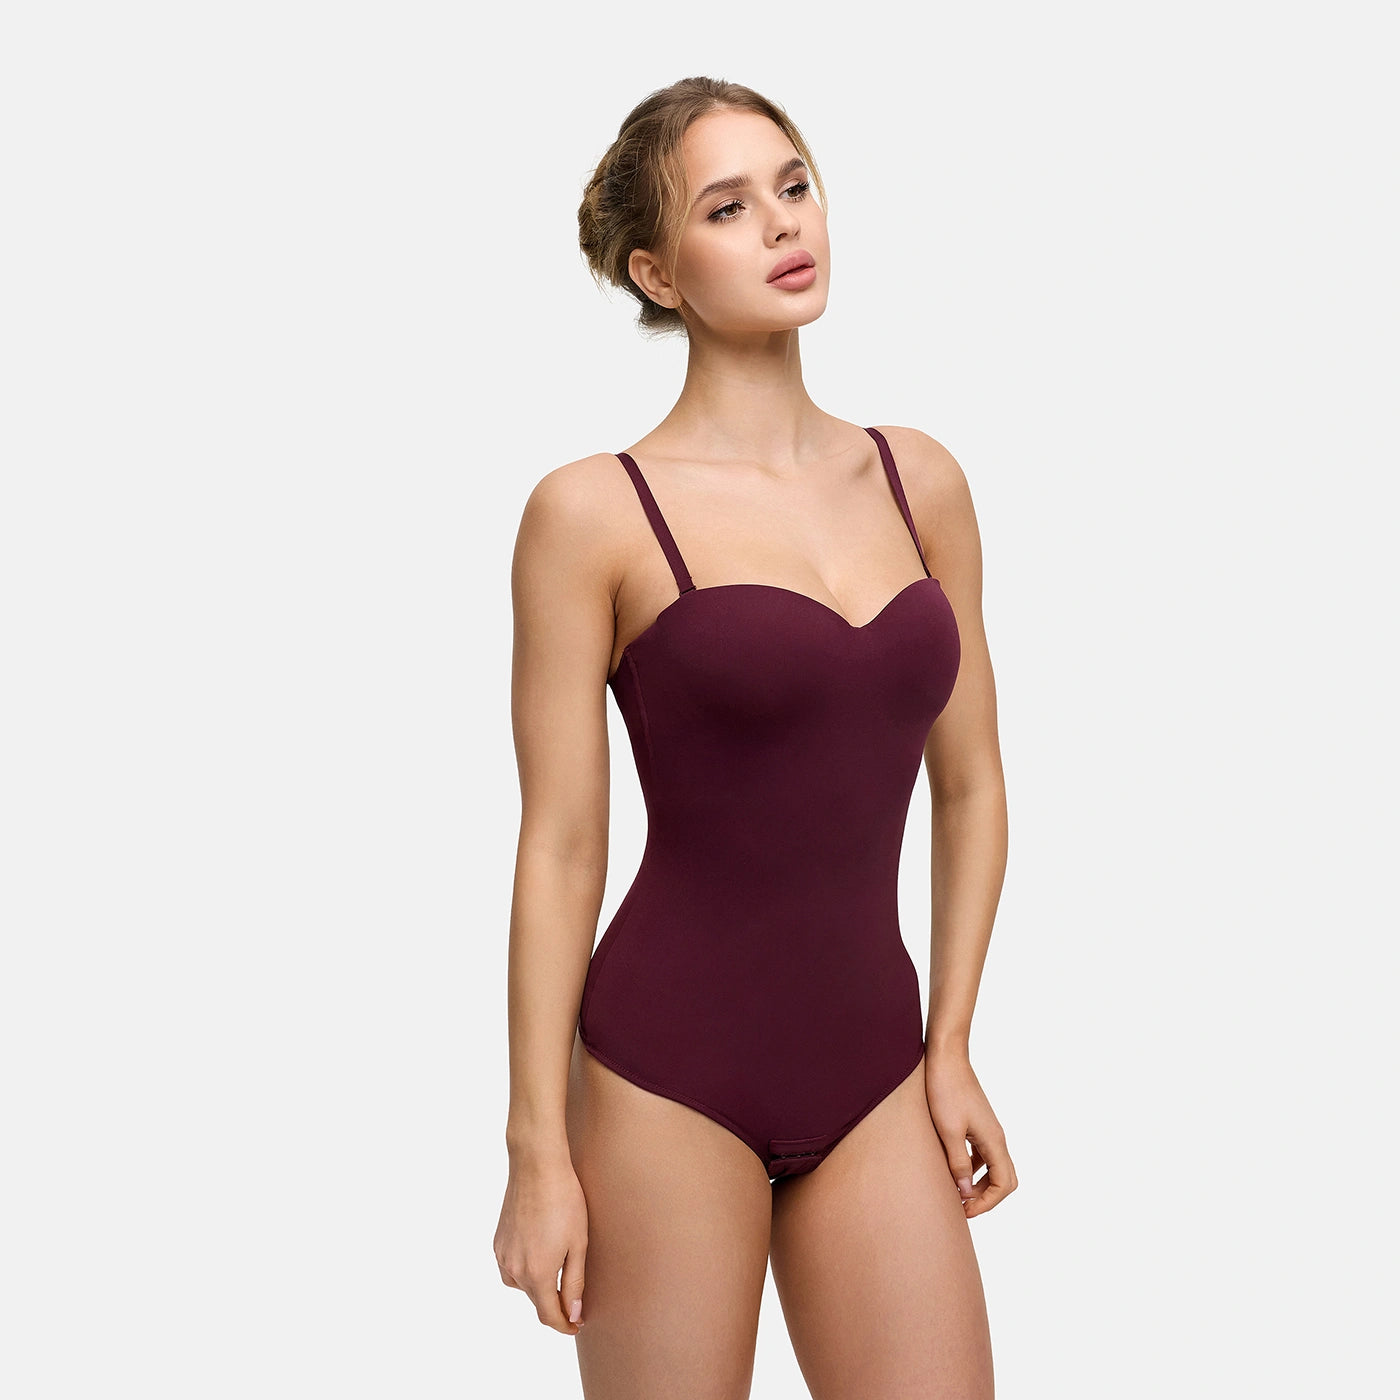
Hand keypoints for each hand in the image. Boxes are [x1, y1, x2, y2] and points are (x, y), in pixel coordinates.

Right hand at [493, 1153, 589, 1334]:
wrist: (537, 1165)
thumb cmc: (565, 1200)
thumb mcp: (579, 1243)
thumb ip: (575, 1283)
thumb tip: (573, 1314)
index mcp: (537, 1273)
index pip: (549, 1315)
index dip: (564, 1324)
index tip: (576, 1325)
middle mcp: (515, 1269)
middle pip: (536, 1301)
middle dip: (555, 1304)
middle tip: (575, 1300)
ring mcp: (503, 1255)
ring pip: (522, 1286)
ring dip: (539, 1287)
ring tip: (558, 1273)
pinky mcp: (498, 1242)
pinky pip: (511, 1268)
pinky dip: (525, 1271)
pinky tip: (539, 1256)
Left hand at [924, 1049, 1016, 1217]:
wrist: (946, 1057)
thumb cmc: (945, 1091)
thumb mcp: (948, 1130)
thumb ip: (958, 1163)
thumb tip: (966, 1192)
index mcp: (994, 1140)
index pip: (1004, 1184)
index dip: (987, 1203)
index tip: (965, 1210)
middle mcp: (996, 1136)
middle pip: (1004, 1179)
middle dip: (986, 1197)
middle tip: (961, 1206)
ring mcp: (987, 1129)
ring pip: (993, 1166)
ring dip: (978, 1183)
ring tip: (955, 1191)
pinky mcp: (977, 1122)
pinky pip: (982, 1153)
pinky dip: (972, 1167)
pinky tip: (953, 1168)